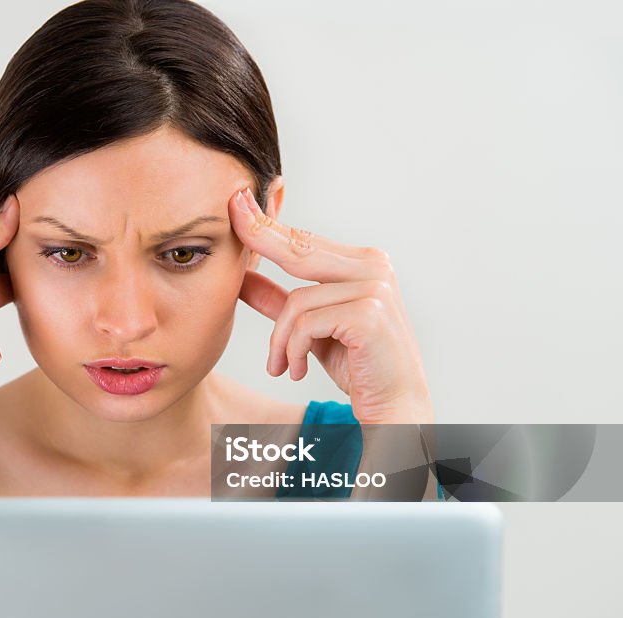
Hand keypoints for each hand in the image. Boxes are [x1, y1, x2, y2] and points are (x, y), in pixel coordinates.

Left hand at [229, 188, 432, 423]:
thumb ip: (279, 300)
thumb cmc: (358, 364)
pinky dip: (294, 351)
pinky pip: (306, 325)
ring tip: (284, 366)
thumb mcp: (311, 328)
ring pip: (296, 303)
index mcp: (362, 263)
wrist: (396, 405)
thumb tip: (241, 277)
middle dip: (259, 240)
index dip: (266, 223)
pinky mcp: (368, 315)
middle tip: (232, 224)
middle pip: (298, 251)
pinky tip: (298, 371)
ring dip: (281, 342)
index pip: (304, 240)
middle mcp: (373, 267)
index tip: (236, 202)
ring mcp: (374, 289)